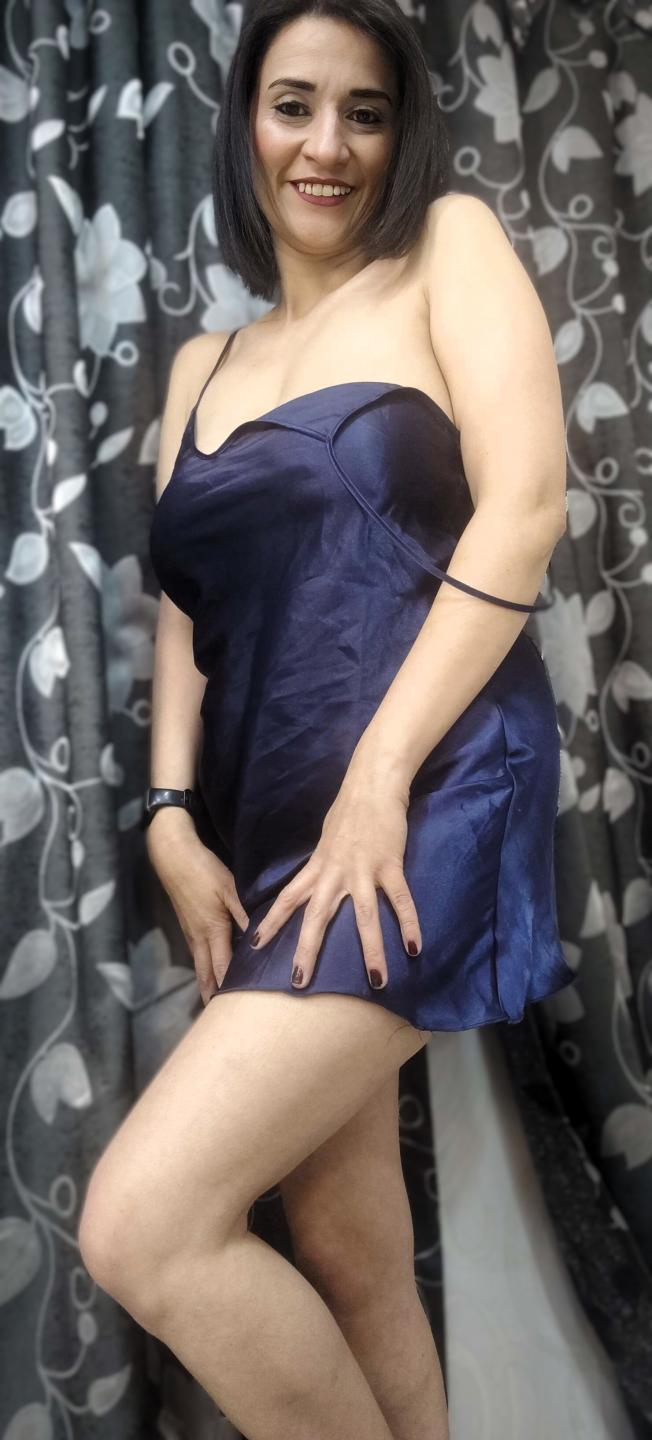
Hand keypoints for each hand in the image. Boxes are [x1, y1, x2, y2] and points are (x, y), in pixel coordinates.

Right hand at [146, 809, 248, 1004]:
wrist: (172, 856)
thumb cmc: (203, 870)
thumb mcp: (229, 889)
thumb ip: (244, 914)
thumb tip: (259, 938)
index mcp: (212, 930)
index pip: (223, 967)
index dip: (231, 988)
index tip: (239, 1009)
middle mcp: (199, 937)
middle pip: (207, 974)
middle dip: (213, 996)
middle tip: (221, 1018)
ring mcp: (191, 931)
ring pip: (200, 965)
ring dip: (207, 984)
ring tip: (215, 1002)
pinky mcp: (188, 924)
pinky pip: (197, 953)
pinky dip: (204, 967)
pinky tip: (210, 970)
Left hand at [249, 763, 421, 989]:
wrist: (373, 784)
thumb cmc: (350, 812)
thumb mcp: (327, 842)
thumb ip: (322, 866)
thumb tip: (318, 885)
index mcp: (318, 867)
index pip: (288, 898)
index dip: (271, 923)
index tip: (255, 946)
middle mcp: (335, 873)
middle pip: (317, 917)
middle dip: (307, 951)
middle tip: (298, 982)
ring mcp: (363, 870)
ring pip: (364, 917)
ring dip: (371, 951)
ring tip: (377, 981)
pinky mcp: (389, 865)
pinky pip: (400, 900)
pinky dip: (409, 924)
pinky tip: (415, 947)